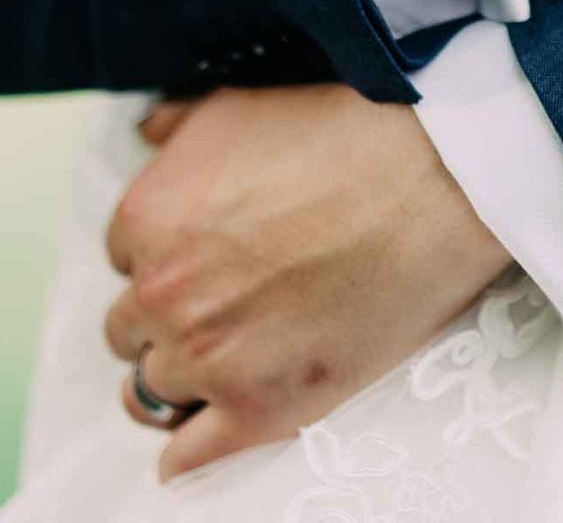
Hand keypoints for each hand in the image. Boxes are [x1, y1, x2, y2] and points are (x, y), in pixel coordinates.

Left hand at [102, 86, 510, 478]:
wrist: (439, 181)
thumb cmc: (348, 135)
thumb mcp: (240, 106)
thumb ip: (176, 123)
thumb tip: (148, 132)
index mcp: (147, 220)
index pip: (124, 259)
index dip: (169, 258)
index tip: (211, 259)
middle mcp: (161, 293)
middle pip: (129, 329)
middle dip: (169, 318)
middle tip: (227, 305)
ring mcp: (207, 358)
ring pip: (150, 393)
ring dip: (181, 380)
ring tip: (225, 366)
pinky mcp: (258, 409)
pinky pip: (188, 456)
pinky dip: (189, 452)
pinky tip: (207, 435)